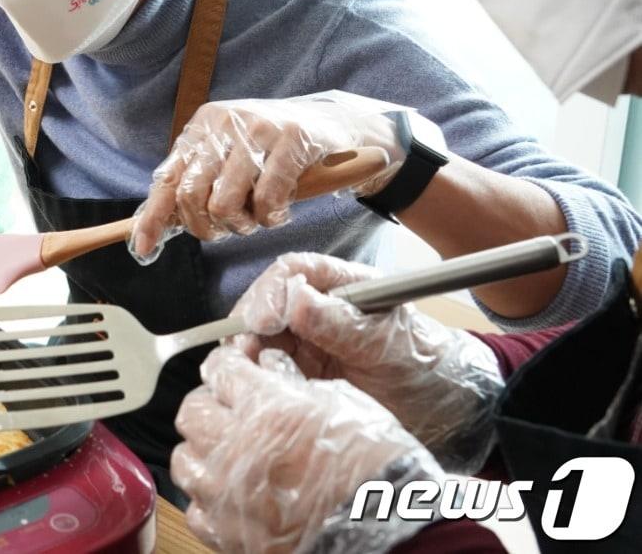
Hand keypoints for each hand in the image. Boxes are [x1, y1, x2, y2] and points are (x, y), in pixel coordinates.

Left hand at [129, 91, 438, 260]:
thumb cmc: (274, 149)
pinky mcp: (291, 140)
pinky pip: (265, 200)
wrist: (334, 124)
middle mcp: (223, 123)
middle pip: (191, 197)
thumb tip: (159, 223)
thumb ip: (198, 182)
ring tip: (256, 219)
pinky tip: (279, 212)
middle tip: (227, 229)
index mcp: (202, 127)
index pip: (167, 179)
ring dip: (241, 225)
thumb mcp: (229, 156)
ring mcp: (257, 129)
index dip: (153, 219)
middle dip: (206, 227)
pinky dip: (270, 218)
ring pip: (224, 203)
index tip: (144, 248)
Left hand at [172, 346, 439, 553]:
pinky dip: (208, 496)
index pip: (221, 369)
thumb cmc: (374, 470)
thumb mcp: (343, 404)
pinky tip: (233, 491)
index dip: (228, 365)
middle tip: (228, 408)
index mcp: (267, 408)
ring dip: (202, 449)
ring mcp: (226, 493)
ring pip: (185, 458)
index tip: (234, 368)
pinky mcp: (226, 533)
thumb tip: (269, 368)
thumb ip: (295, 383)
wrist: (386, 536)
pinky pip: (195, 506)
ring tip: (227, 451)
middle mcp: (236, 447)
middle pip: (192, 410)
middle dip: (209, 403)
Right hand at [228, 252, 502, 471]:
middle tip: (240, 351)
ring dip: (246, 352)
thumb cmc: (425, 369)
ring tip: (244, 373)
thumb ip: (343, 325)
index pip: (294, 271)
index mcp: (344, 286)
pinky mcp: (299, 373)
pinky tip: (255, 388)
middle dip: (249, 323)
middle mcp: (318, 308)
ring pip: (260, 337)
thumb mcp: (388, 346)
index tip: (260, 321)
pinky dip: (255, 376)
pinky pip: (266, 369)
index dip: (270, 291)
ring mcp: (306, 341)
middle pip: (267, 303)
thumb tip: (296, 299)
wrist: (445, 414)